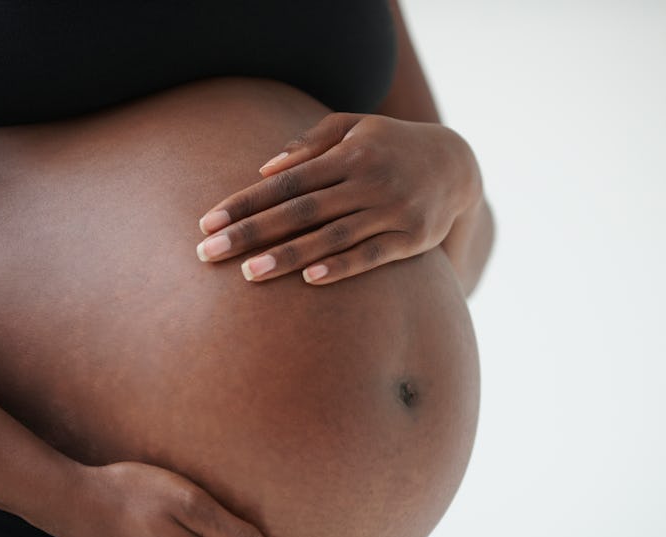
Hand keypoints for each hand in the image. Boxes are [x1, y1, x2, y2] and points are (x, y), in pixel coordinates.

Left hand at [195, 113, 481, 284]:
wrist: (457, 165)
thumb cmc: (392, 146)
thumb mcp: (356, 127)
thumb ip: (312, 142)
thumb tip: (265, 168)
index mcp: (348, 154)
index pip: (286, 181)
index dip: (245, 202)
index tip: (208, 222)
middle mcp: (368, 180)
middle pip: (300, 210)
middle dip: (252, 232)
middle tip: (208, 252)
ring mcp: (392, 210)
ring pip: (332, 236)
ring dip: (288, 256)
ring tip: (249, 274)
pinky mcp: (413, 239)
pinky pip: (373, 255)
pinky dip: (343, 267)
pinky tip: (311, 280)